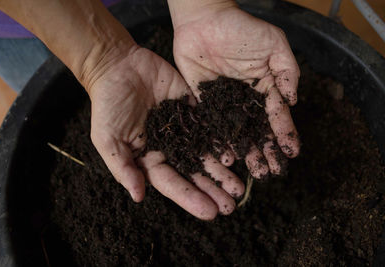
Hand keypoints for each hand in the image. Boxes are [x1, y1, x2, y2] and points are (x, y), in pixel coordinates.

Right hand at [87, 43, 243, 219]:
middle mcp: (170, 148)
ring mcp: (184, 129)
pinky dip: (224, 140)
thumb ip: (123, 167)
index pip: (173, 183)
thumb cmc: (107, 105)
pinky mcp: (194, 108)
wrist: (118, 67)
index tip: (210, 212)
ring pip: (207, 153)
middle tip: (231, 206)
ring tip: (240, 186)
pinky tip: (238, 152)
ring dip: (223, 171)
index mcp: (150, 159)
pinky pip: (212, 127)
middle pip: (195, 173)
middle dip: (213, 190)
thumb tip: (139, 197)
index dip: (191, 198)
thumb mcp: (107, 139)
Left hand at [169, 1, 300, 176]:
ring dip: (246, 153)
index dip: (284, 134)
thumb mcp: (274, 43)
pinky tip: (226, 158)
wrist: (204, 21)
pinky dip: (219, 142)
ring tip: (254, 172)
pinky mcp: (204, 103)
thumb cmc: (241, 28)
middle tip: (271, 173)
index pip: (277, 115)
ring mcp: (225, 103)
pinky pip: (212, 126)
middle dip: (266, 151)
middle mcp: (246, 100)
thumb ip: (287, 71)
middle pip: (257, 130)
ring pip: (237, 133)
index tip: (291, 153)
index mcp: (265, 87)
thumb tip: (293, 101)